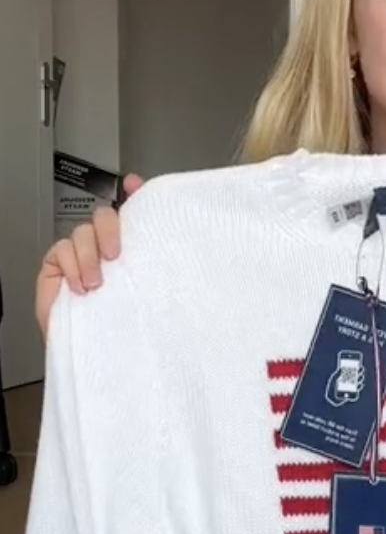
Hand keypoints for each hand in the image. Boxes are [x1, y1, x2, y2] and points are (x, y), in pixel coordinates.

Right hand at [35, 173, 144, 340]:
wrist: (97, 349)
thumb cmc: (126, 321)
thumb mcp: (149, 288)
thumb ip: (159, 263)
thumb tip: (180, 240)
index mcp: (131, 247)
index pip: (132, 212)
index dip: (133, 193)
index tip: (135, 184)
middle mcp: (105, 246)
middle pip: (105, 216)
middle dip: (109, 228)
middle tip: (116, 254)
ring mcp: (80, 253)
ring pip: (82, 231)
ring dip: (90, 256)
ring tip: (96, 283)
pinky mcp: (57, 264)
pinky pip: (62, 251)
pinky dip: (72, 267)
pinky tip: (80, 287)